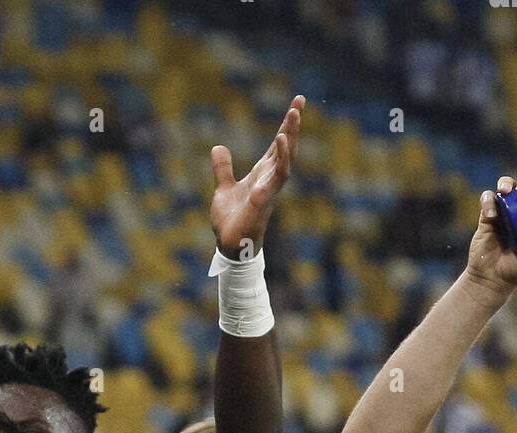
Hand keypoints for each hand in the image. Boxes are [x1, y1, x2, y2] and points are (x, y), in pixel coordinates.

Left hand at [210, 94, 303, 258]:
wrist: (230, 246)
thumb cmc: (231, 221)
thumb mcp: (223, 189)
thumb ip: (223, 169)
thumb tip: (218, 147)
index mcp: (262, 175)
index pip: (278, 145)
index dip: (287, 124)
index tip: (298, 102)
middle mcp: (269, 181)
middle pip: (286, 150)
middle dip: (293, 127)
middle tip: (298, 104)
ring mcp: (267, 193)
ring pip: (283, 165)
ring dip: (286, 146)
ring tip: (288, 125)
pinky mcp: (260, 205)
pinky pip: (270, 186)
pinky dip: (273, 170)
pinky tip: (276, 149)